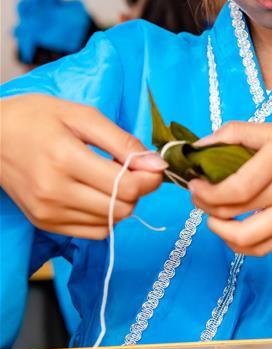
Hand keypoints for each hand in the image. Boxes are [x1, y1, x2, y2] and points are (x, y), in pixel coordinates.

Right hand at [1, 94, 165, 238]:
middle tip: (129, 169)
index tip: (151, 165)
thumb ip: (122, 141)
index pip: (126, 187)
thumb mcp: (82, 116)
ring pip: (111, 223)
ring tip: (109, 179)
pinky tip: (95, 194)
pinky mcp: (45, 224)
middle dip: (137, 190)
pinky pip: (93, 232)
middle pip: (122, 208)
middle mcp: (55, 192)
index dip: (150, 179)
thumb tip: (157, 164)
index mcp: (65, 159)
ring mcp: (48, 213)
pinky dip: (105, 216)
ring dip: (121, 203)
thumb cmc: (36, 118)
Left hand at [188, 110, 271, 256]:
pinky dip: (240, 242)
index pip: (235, 187)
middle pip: (234, 213)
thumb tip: (203, 143)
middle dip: (205, 206)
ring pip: (246, 240)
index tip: (193, 180)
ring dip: (219, 231)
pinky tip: (233, 225)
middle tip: (197, 192)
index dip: (205, 191)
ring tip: (212, 213)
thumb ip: (243, 134)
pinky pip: (264, 247)